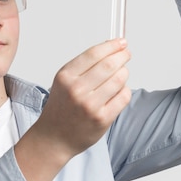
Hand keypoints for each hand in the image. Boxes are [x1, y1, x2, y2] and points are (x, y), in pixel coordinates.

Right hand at [14, 39, 130, 180]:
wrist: (54, 137)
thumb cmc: (61, 107)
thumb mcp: (64, 81)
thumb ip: (84, 65)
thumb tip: (111, 48)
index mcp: (65, 77)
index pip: (94, 54)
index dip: (111, 45)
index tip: (121, 42)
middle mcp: (77, 90)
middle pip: (109, 64)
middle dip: (122, 56)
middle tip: (126, 54)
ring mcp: (90, 105)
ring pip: (119, 79)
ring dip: (124, 73)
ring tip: (120, 75)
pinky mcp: (102, 119)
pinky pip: (123, 96)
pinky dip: (125, 90)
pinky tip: (118, 91)